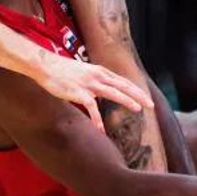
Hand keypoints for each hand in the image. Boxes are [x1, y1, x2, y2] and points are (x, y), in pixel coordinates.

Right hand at [34, 51, 151, 126]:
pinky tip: (101, 129)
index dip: (136, 90)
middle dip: (138, 95)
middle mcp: (98, 75)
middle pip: (123, 85)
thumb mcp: (83, 72)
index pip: (123, 81)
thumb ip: (94, 80)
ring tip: (137, 109)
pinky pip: (91, 107)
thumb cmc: (62, 70)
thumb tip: (101, 91)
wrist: (45, 66)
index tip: (146, 98)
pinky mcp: (79, 92)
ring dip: (126, 100)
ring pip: (113, 92)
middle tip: (151, 105)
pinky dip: (97, 119)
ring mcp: (89, 83)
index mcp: (100, 71)